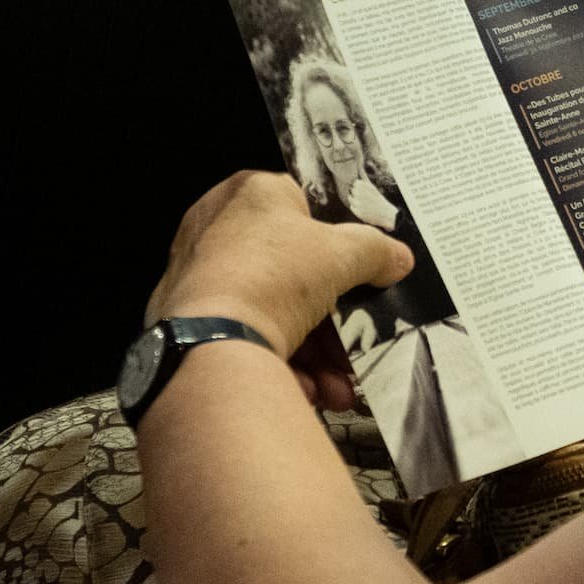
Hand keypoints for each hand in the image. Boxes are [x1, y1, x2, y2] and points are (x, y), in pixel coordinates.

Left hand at [146, 171, 413, 407]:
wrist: (215, 342)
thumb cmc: (276, 276)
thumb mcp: (346, 254)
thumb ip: (376, 249)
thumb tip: (398, 257)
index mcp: (250, 192)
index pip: (300, 205)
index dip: (334, 238)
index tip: (358, 269)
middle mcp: (215, 226)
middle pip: (290, 270)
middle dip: (331, 318)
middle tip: (355, 343)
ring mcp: (197, 275)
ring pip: (271, 311)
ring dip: (313, 352)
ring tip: (338, 386)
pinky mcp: (185, 320)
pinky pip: (243, 337)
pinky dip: (278, 363)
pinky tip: (308, 391)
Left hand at [344, 173, 401, 230]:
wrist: (386, 214)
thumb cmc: (379, 200)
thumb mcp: (373, 188)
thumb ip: (365, 179)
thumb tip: (360, 166)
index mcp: (365, 187)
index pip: (355, 183)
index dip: (359, 187)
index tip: (365, 191)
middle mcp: (360, 194)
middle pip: (352, 190)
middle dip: (356, 194)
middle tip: (365, 198)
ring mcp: (358, 203)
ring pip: (350, 198)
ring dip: (355, 201)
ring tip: (364, 203)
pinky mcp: (357, 212)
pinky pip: (352, 207)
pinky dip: (356, 208)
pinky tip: (363, 209)